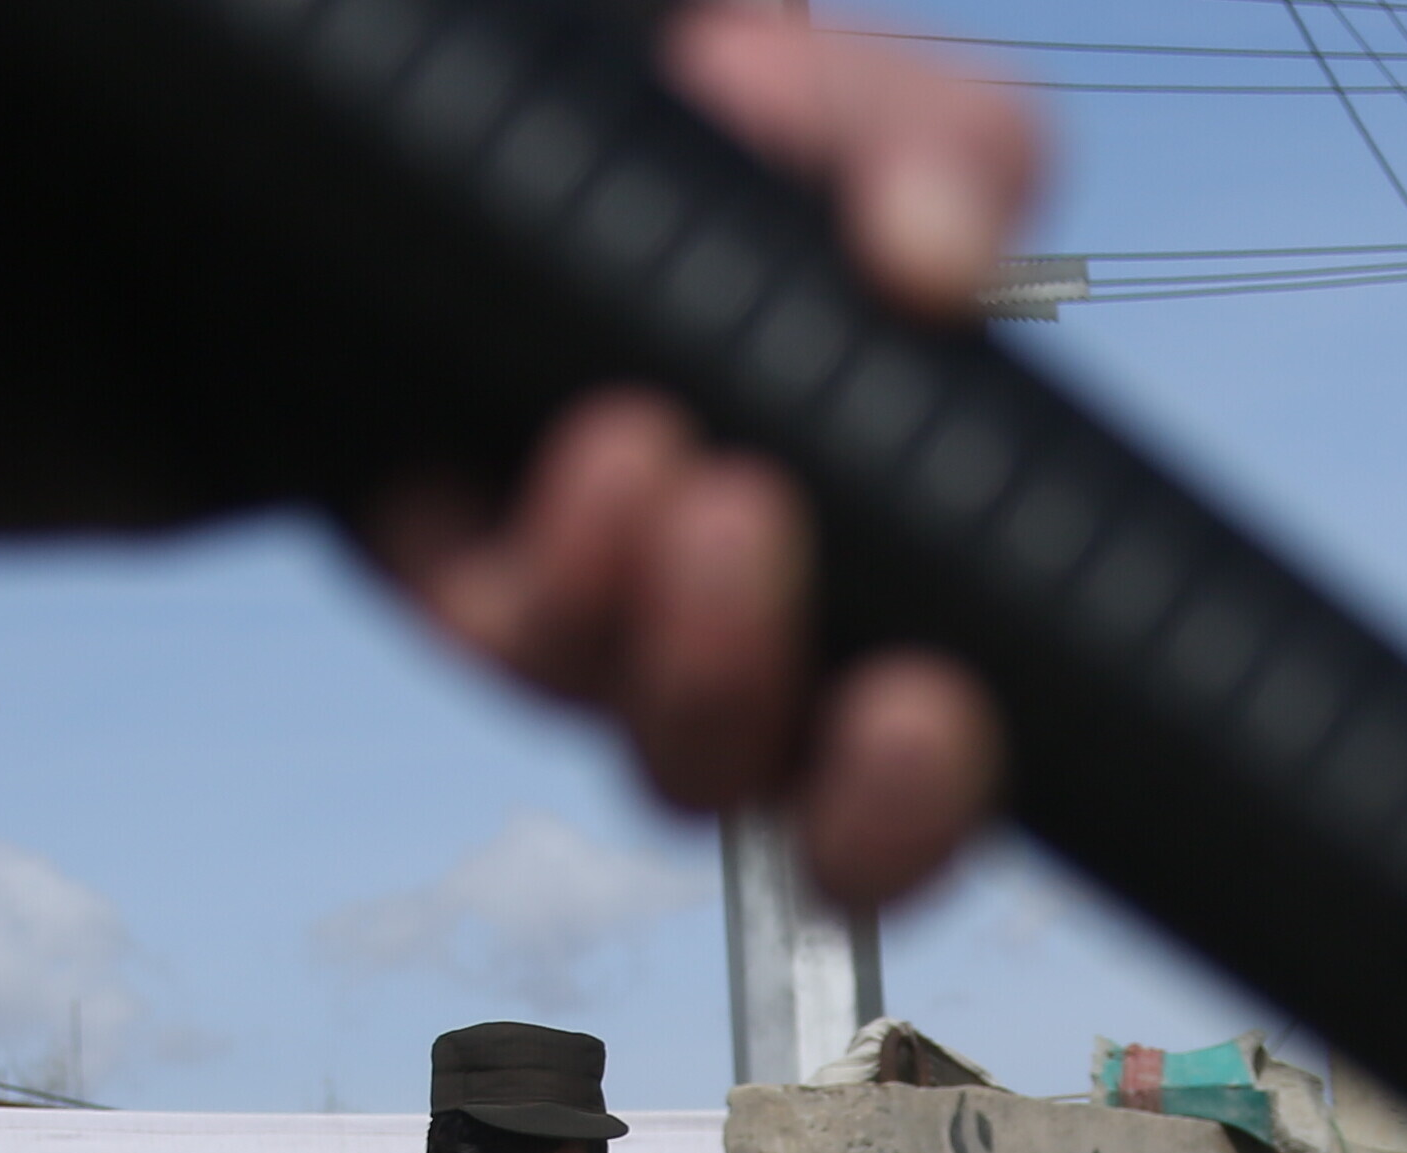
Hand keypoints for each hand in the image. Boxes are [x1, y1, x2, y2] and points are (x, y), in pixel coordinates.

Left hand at [352, 5, 1038, 909]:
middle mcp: (758, 634)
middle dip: (755, 694)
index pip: (922, 779)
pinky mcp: (460, 569)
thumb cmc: (730, 128)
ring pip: (631, 728)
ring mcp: (610, 619)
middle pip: (776, 804)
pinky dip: (524, 574)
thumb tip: (938, 258)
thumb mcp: (858, 111)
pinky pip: (491, 632)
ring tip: (637, 444)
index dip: (922, 798)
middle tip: (744, 522)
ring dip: (647, 624)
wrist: (515, 94)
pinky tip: (555, 454)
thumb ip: (946, 155)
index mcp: (896, 571)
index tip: (923, 700)